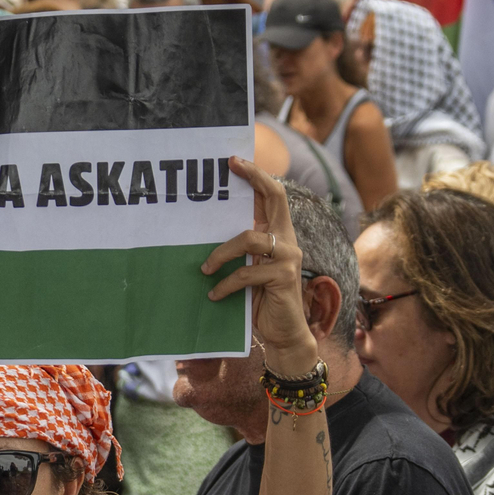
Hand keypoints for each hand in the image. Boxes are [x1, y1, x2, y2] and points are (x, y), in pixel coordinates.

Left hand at [201, 157, 317, 374]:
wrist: (283, 334)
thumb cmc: (261, 301)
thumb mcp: (249, 270)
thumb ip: (241, 250)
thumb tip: (207, 231)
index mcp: (279, 235)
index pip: (273, 196)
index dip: (257, 175)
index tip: (234, 160)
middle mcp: (287, 240)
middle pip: (275, 198)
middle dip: (253, 178)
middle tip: (230, 166)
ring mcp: (288, 257)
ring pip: (249, 239)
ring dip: (220, 253)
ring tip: (205, 270)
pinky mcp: (283, 277)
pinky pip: (246, 273)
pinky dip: (225, 285)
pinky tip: (214, 295)